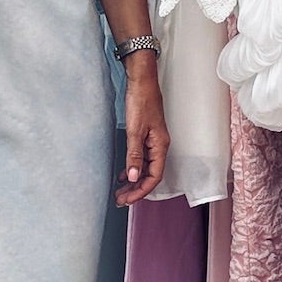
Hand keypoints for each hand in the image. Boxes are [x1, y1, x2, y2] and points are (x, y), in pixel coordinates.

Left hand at [116, 57, 168, 205]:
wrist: (142, 81)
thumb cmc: (141, 101)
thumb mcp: (135, 130)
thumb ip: (134, 155)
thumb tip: (134, 178)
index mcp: (160, 146)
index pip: (154, 176)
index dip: (142, 191)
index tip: (128, 199)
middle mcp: (159, 146)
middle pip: (150, 175)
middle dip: (136, 190)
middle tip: (121, 200)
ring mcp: (153, 141)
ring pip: (145, 168)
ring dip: (134, 181)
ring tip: (121, 191)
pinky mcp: (146, 135)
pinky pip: (142, 158)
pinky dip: (133, 168)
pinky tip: (124, 173)